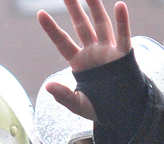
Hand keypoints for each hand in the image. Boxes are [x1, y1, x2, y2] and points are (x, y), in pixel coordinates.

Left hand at [37, 0, 132, 120]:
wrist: (122, 112)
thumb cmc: (99, 107)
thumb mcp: (77, 104)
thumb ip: (63, 95)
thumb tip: (47, 86)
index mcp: (78, 62)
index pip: (62, 42)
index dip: (51, 29)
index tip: (40, 13)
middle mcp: (92, 52)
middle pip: (81, 25)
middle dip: (74, 8)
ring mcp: (108, 51)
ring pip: (100, 24)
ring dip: (95, 7)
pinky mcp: (123, 55)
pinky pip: (122, 36)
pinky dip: (122, 21)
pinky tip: (119, 5)